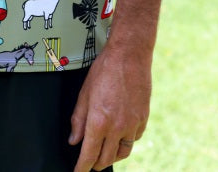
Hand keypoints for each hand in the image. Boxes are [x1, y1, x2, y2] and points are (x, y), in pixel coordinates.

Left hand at [69, 44, 150, 170]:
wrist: (129, 56)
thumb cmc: (104, 70)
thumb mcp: (84, 93)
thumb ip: (78, 119)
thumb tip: (74, 140)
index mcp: (99, 122)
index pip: (89, 155)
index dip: (82, 168)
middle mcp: (117, 128)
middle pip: (106, 158)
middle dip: (96, 164)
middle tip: (90, 164)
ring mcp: (132, 125)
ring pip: (122, 152)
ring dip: (112, 156)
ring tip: (105, 154)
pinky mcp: (143, 120)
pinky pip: (134, 139)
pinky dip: (126, 141)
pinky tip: (121, 136)